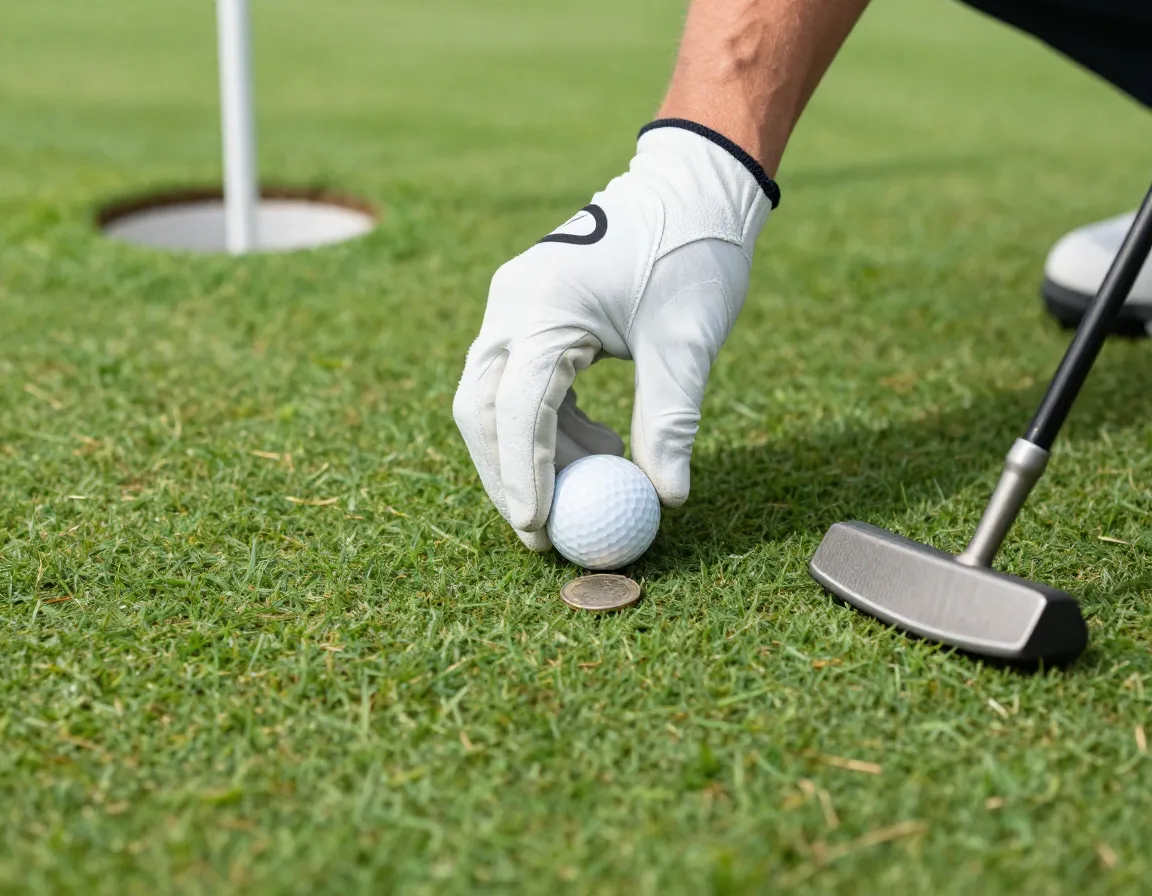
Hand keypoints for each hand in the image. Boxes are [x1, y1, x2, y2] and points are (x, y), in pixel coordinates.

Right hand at [453, 120, 778, 549]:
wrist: (690, 187)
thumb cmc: (692, 254)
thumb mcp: (687, 342)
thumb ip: (671, 421)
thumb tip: (666, 497)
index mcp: (543, 304)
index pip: (516, 407)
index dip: (525, 474)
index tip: (542, 529)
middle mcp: (511, 305)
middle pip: (480, 409)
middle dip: (507, 475)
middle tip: (542, 532)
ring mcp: (513, 308)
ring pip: (494, 400)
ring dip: (532, 453)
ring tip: (597, 481)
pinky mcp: (529, 316)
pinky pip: (520, 384)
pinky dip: (547, 426)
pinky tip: (598, 445)